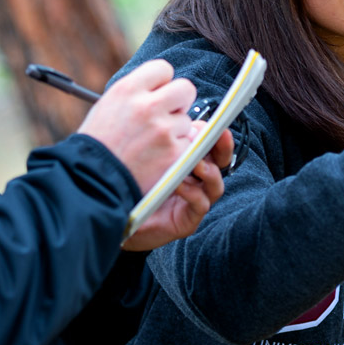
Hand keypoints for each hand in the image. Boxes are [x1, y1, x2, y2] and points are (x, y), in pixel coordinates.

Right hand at [78, 60, 196, 193]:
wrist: (92, 181)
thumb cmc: (99, 144)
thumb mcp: (108, 105)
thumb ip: (138, 93)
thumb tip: (166, 88)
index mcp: (128, 89)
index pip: (163, 68)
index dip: (163, 82)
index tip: (159, 92)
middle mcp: (147, 106)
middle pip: (186, 88)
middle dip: (180, 101)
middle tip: (168, 113)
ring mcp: (163, 130)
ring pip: (188, 120)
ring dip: (176, 130)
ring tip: (153, 143)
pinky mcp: (174, 153)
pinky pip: (189, 144)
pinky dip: (178, 151)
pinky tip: (158, 158)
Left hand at [121, 129, 233, 250]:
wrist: (121, 216)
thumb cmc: (135, 184)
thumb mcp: (150, 158)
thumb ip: (168, 142)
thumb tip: (186, 124)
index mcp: (189, 162)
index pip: (209, 145)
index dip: (217, 135)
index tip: (218, 126)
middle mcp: (196, 180)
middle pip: (220, 163)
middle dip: (223, 149)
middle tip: (219, 138)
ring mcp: (195, 201)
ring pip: (215, 185)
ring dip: (208, 172)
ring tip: (196, 163)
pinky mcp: (189, 219)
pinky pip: (200, 204)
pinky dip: (193, 193)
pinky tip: (179, 185)